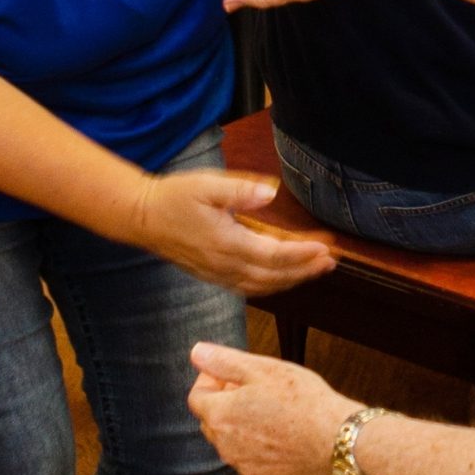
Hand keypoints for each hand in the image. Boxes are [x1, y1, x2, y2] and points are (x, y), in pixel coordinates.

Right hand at [133, 169, 335, 294]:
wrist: (141, 217)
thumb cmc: (173, 197)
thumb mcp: (206, 185)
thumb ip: (239, 192)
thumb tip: (270, 193)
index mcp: (227, 243)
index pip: (275, 255)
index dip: (303, 254)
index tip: (326, 248)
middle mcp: (225, 265)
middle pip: (275, 276)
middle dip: (306, 270)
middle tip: (332, 261)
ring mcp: (218, 274)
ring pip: (264, 286)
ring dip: (292, 280)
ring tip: (316, 270)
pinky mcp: (213, 276)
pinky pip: (249, 288)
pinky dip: (272, 285)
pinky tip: (284, 277)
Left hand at [188, 342, 358, 474]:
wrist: (338, 441)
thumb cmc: (303, 401)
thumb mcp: (263, 369)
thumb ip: (224, 361)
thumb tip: (197, 353)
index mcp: (221, 416)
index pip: (196, 398)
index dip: (209, 381)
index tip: (229, 375)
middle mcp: (226, 447)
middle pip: (212, 422)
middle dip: (224, 404)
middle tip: (253, 390)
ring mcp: (246, 467)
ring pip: (233, 443)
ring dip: (242, 427)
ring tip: (273, 411)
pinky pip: (254, 461)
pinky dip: (262, 448)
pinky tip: (285, 434)